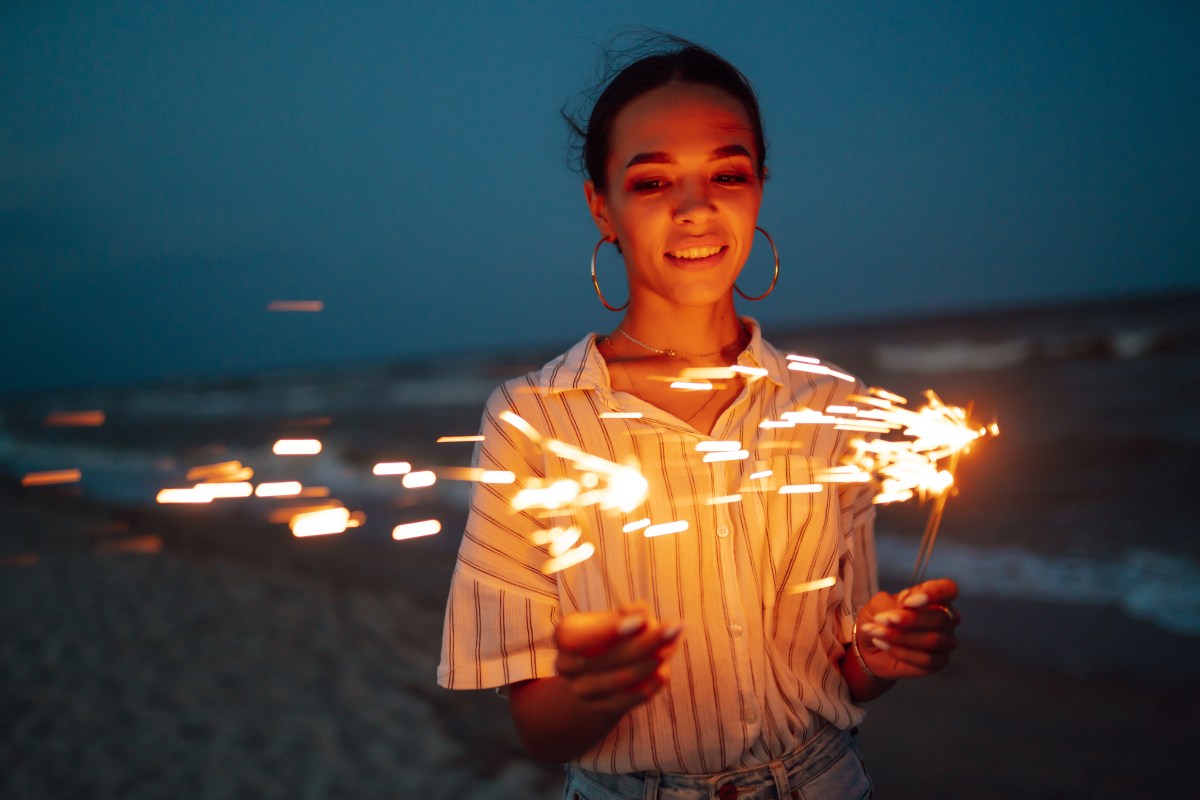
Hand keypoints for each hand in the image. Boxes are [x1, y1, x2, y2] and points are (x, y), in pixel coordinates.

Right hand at [554, 602, 682, 715]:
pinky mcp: (597, 708)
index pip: (577, 637)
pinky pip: (624, 701)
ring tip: (674, 646)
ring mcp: (580, 690)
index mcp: (564, 636)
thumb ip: (629, 613)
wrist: (596, 672)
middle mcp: (565, 665)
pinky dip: (646, 687)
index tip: (643, 619)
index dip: (608, 630)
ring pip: (618, 680)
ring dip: (650, 663)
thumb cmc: (609, 635)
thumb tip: (642, 613)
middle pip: (607, 659)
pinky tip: (664, 673)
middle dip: (646, 643)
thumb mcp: (614, 618)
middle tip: (675, 628)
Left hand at [855, 578, 959, 679]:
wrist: (867, 645)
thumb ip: (894, 603)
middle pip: (940, 618)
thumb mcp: (879, 604)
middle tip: (881, 619)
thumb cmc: (878, 618)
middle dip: (908, 620)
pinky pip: (926, 660)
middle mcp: (946, 619)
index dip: (933, 593)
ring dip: (901, 637)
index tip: (907, 602)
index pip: (948, 589)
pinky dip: (902, 652)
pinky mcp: (938, 662)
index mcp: (935, 597)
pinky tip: (884, 645)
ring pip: (932, 640)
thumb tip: (907, 607)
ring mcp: (945, 642)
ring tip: (876, 632)